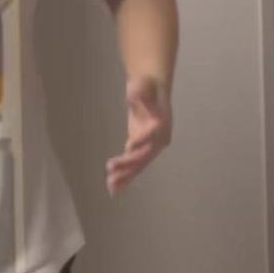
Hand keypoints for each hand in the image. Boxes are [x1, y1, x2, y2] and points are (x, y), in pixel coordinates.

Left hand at [106, 75, 171, 195]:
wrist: (151, 92)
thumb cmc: (146, 86)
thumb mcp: (143, 83)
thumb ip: (140, 89)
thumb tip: (134, 93)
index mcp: (162, 123)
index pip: (153, 134)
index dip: (142, 140)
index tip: (129, 146)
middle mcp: (159, 139)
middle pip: (144, 154)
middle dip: (128, 163)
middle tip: (111, 168)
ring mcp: (151, 147)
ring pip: (138, 165)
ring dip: (125, 176)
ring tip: (111, 187)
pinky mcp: (141, 151)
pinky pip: (134, 167)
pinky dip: (125, 178)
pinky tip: (114, 188)